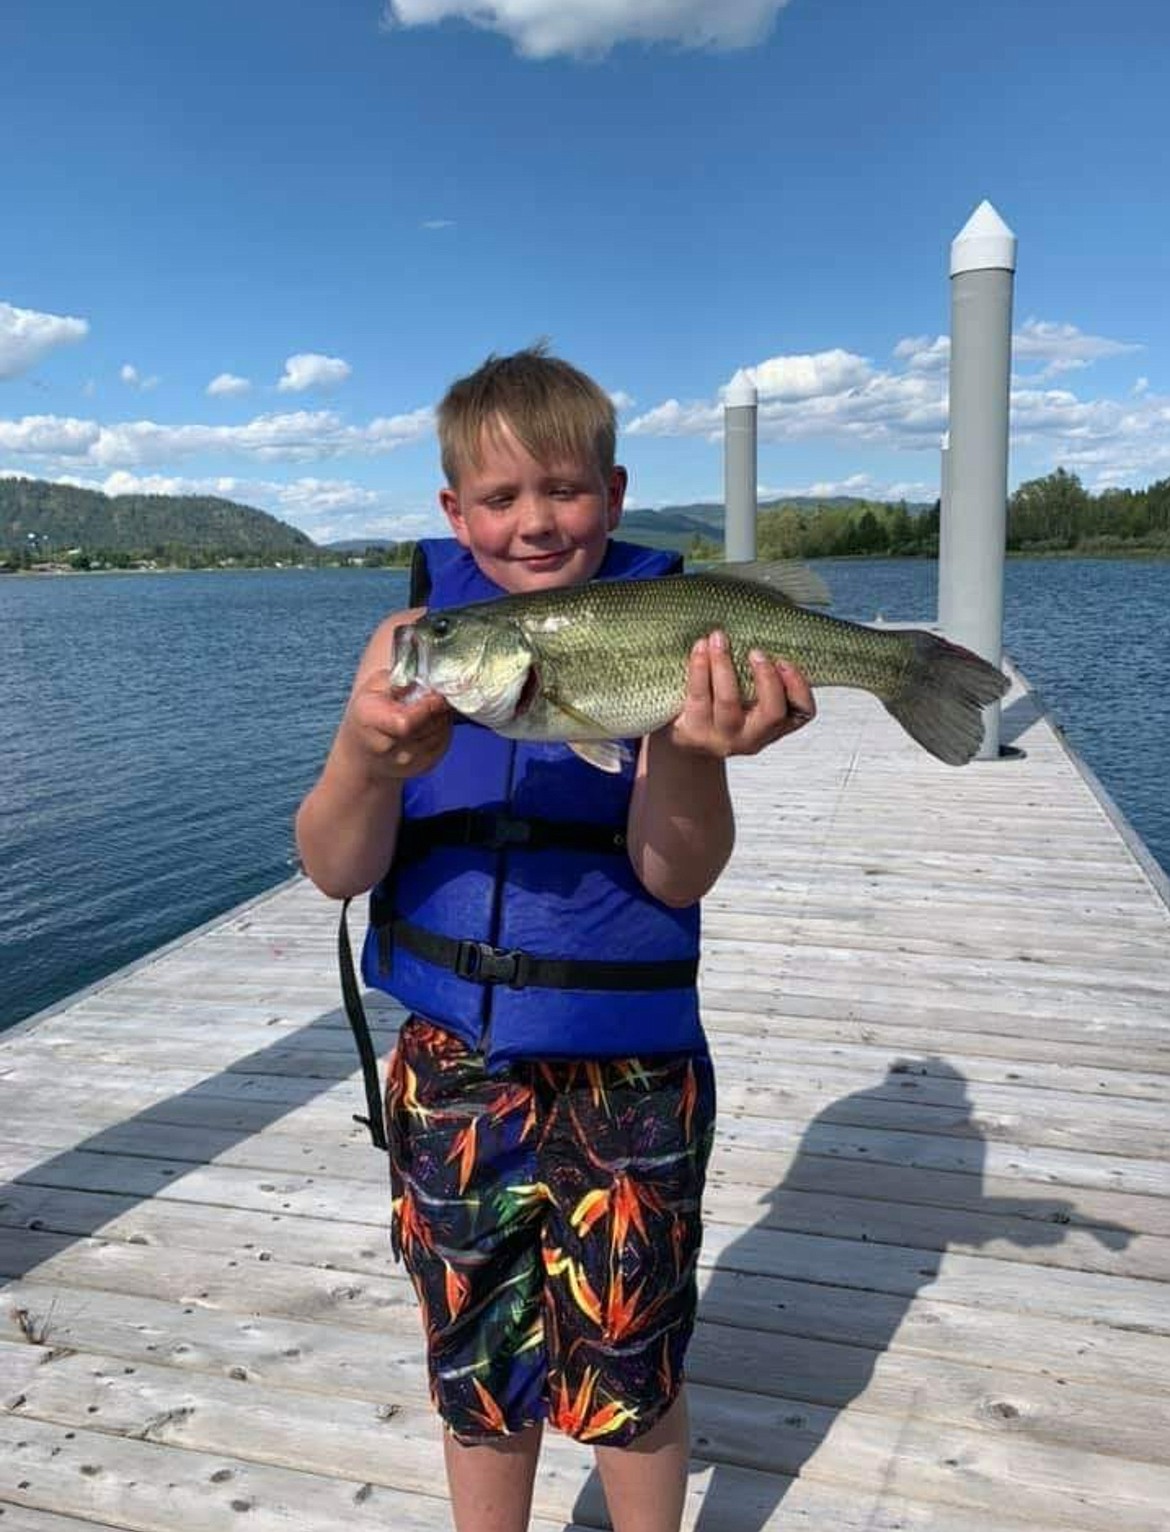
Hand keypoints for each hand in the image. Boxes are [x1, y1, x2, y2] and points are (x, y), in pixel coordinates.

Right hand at [342, 671, 452, 779]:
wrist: (364, 751)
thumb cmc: (369, 712)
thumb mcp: (374, 687)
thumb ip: (399, 680)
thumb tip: (425, 681)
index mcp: (370, 721)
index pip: (406, 722)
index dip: (426, 706)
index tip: (434, 693)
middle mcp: (387, 747)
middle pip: (428, 726)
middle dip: (437, 708)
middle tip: (435, 696)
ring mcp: (406, 762)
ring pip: (440, 734)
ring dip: (442, 717)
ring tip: (432, 708)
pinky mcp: (422, 767)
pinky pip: (444, 743)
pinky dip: (443, 730)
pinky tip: (432, 722)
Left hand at [665, 630, 814, 758]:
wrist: (686, 741)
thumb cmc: (724, 707)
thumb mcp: (750, 698)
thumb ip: (763, 675)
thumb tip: (768, 625)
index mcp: (775, 725)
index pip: (803, 711)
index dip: (799, 686)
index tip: (785, 661)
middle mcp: (753, 736)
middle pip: (772, 712)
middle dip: (766, 678)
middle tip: (756, 652)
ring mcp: (723, 736)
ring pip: (729, 702)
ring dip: (725, 665)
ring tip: (719, 638)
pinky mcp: (694, 731)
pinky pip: (698, 696)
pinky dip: (699, 668)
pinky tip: (700, 648)